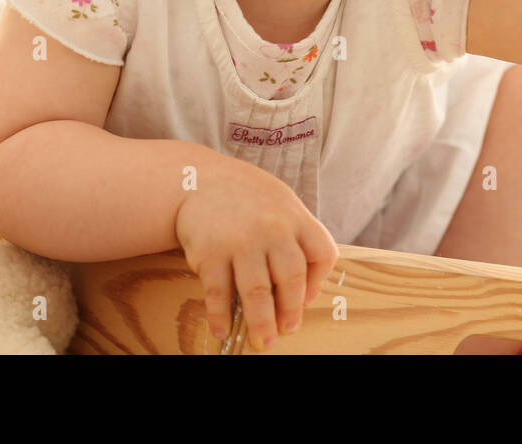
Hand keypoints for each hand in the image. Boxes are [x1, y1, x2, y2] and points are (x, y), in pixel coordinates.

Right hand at [174, 157, 338, 350]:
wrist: (198, 179)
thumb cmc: (248, 200)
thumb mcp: (282, 205)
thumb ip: (298, 240)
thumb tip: (307, 293)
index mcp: (295, 217)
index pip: (322, 252)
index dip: (318, 282)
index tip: (307, 302)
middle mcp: (272, 229)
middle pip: (291, 277)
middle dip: (291, 310)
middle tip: (287, 330)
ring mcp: (240, 241)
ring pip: (256, 290)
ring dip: (261, 322)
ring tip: (263, 342)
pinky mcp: (209, 252)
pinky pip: (218, 291)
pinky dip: (221, 315)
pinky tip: (222, 329)